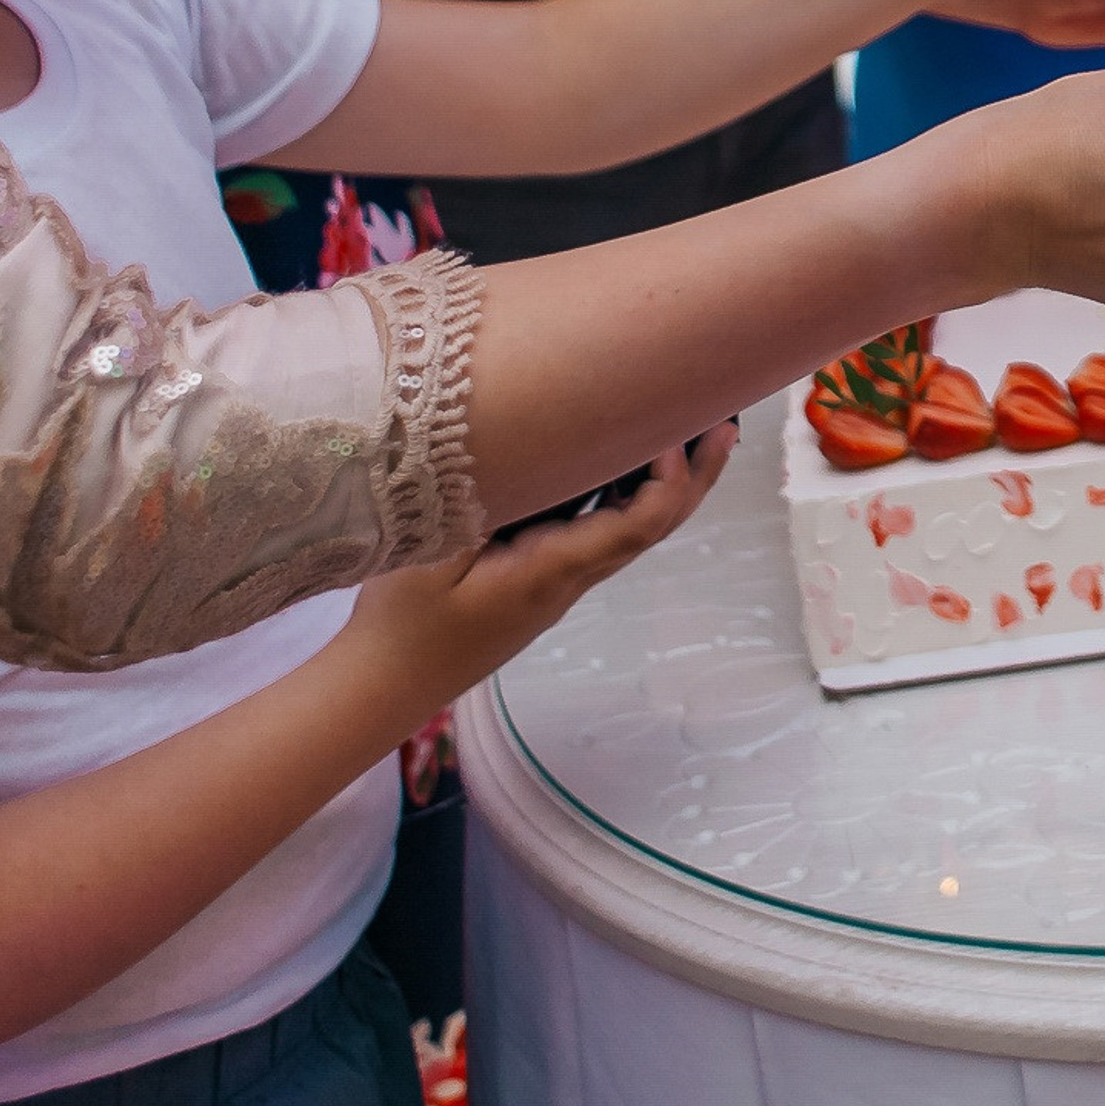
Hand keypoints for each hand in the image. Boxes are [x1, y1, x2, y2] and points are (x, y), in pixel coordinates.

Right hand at [343, 429, 734, 713]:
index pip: (641, 523)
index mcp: (554, 569)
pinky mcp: (544, 578)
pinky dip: (626, 490)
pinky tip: (619, 457)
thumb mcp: (431, 550)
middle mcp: (572, 577)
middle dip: (696, 471)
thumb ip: (487, 499)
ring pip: (635, 526)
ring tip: (690, 425)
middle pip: (657, 523)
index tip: (672, 427)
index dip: (670, 475)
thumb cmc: (400, 621)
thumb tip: (534, 446)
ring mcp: (562, 581)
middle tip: (725, 418)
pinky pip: (604, 529)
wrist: (380, 687)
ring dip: (667, 478)